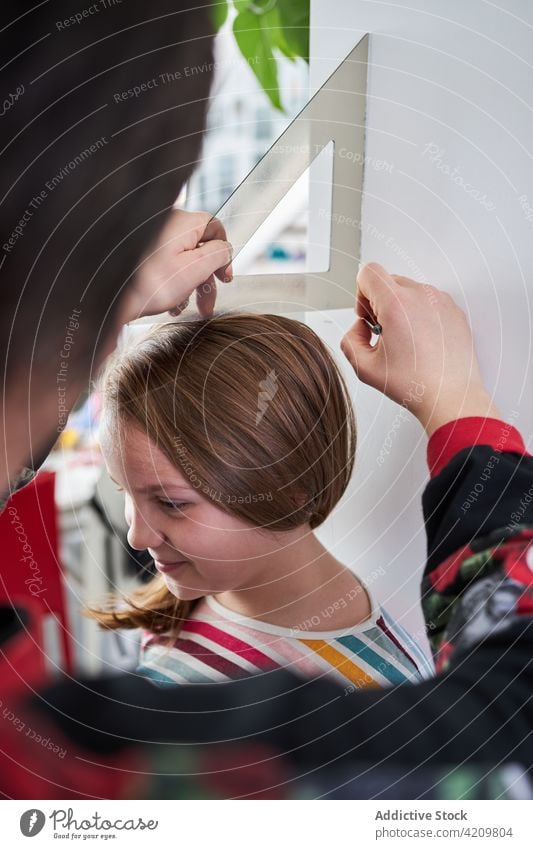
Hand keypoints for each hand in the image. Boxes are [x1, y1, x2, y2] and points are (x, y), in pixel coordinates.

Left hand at [123, 209, 232, 320]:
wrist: (107, 295)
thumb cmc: (149, 284)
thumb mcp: (194, 269)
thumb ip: (217, 255)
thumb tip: (226, 250)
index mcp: (182, 223)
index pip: (214, 228)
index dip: (224, 254)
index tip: (224, 279)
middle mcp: (166, 225)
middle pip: (198, 248)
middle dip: (206, 279)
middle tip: (207, 304)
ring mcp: (150, 239)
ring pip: (181, 260)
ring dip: (188, 286)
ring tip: (184, 309)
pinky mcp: (138, 254)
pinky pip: (164, 265)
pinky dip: (171, 284)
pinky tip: (168, 305)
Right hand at [340, 262, 500, 435]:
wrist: (451, 397)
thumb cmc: (416, 385)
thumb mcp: (364, 368)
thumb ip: (350, 339)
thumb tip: (360, 327)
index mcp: (397, 305)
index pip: (369, 272)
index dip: (361, 293)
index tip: (368, 315)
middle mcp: (421, 296)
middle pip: (389, 280)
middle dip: (381, 303)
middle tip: (385, 333)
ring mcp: (440, 301)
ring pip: (410, 291)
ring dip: (401, 308)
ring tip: (406, 341)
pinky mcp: (454, 310)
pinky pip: (429, 301)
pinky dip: (421, 315)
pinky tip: (422, 342)